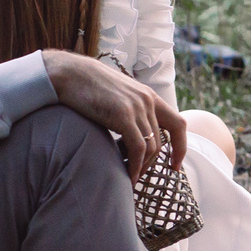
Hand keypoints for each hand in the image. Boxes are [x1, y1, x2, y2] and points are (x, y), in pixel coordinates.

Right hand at [44, 51, 187, 182]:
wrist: (69, 73)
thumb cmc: (87, 88)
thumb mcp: (117, 97)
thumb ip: (130, 111)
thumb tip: (132, 133)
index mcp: (149, 96)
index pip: (178, 124)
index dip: (181, 147)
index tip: (175, 166)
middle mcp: (148, 101)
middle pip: (162, 142)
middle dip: (153, 164)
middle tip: (139, 175)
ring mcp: (137, 108)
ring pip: (151, 148)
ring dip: (142, 167)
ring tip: (129, 177)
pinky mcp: (123, 116)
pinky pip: (138, 149)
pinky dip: (136, 166)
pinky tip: (128, 176)